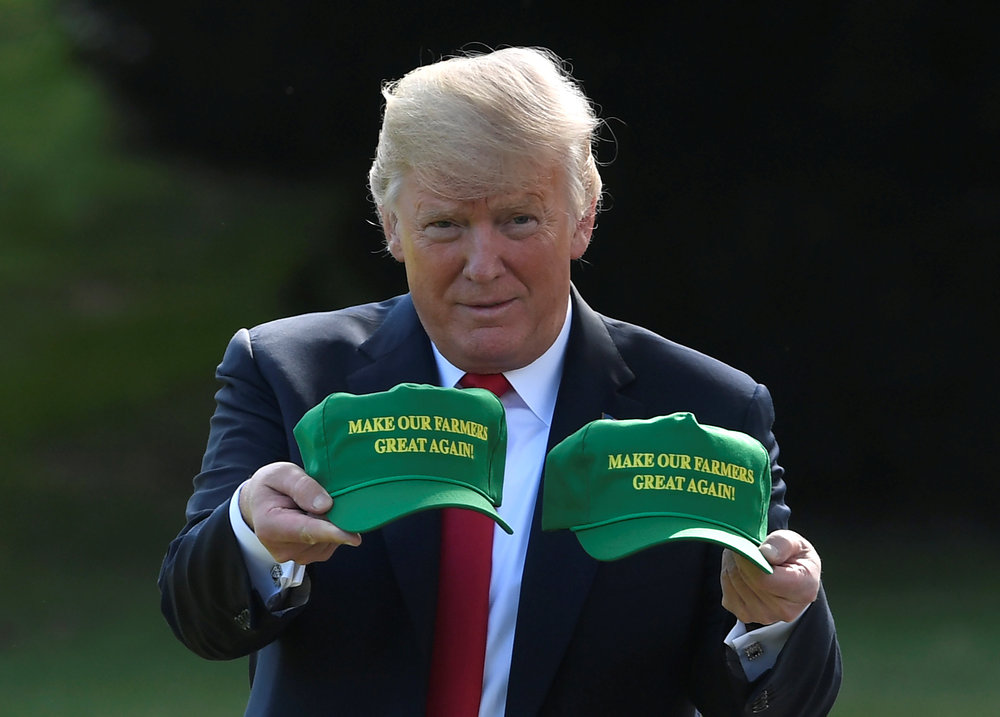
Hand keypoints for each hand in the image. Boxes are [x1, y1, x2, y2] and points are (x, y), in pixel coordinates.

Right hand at [238, 461, 361, 563]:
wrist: (259, 503)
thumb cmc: (270, 486)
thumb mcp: (282, 474)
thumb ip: (302, 486)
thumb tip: (325, 505)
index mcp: (270, 526)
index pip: (307, 531)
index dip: (332, 533)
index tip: (354, 537)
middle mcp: (282, 548)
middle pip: (322, 535)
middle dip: (332, 517)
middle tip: (323, 496)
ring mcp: (295, 555)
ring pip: (328, 541)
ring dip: (330, 523)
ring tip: (312, 507)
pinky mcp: (307, 557)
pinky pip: (329, 544)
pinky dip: (330, 530)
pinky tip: (317, 517)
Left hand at [720, 529, 820, 624]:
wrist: (791, 575)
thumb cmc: (794, 557)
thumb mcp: (795, 542)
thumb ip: (782, 543)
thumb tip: (765, 553)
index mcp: (803, 590)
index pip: (765, 579)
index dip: (751, 559)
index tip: (748, 545)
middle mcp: (784, 610)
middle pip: (748, 581)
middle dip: (740, 558)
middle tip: (742, 544)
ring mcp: (764, 616)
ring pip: (735, 585)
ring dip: (733, 565)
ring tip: (741, 554)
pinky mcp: (746, 615)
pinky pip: (728, 592)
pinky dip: (728, 576)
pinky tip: (739, 568)